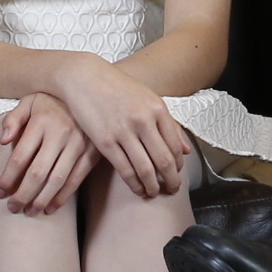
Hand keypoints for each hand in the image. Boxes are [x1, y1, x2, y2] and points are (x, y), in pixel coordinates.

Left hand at [0, 91, 93, 215]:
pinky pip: (76, 179)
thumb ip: (13, 119)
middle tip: (12, 208)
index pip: (19, 157)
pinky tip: (51, 207)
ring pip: (57, 180)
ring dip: (42, 200)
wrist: (89, 89)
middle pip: (37, 173)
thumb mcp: (29, 101)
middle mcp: (60, 134)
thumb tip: (3, 141)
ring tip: (30, 212)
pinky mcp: (93, 152)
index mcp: (41, 121)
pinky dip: (63, 196)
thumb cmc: (53, 99)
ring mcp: (79, 144)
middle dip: (23, 195)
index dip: (7, 178)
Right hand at [53, 56, 195, 192]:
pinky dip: (134, 184)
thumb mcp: (148, 99)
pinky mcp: (105, 141)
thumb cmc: (117, 88)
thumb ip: (168, 124)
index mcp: (157, 108)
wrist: (84, 78)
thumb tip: (187, 150)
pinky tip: (137, 189)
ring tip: (154, 193)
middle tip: (173, 190)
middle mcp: (143, 120)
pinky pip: (124, 169)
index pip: (175, 145)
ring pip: (145, 169)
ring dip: (153, 186)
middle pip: (164, 160)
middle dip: (171, 180)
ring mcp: (123, 131)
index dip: (179, 164)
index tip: (178, 173)